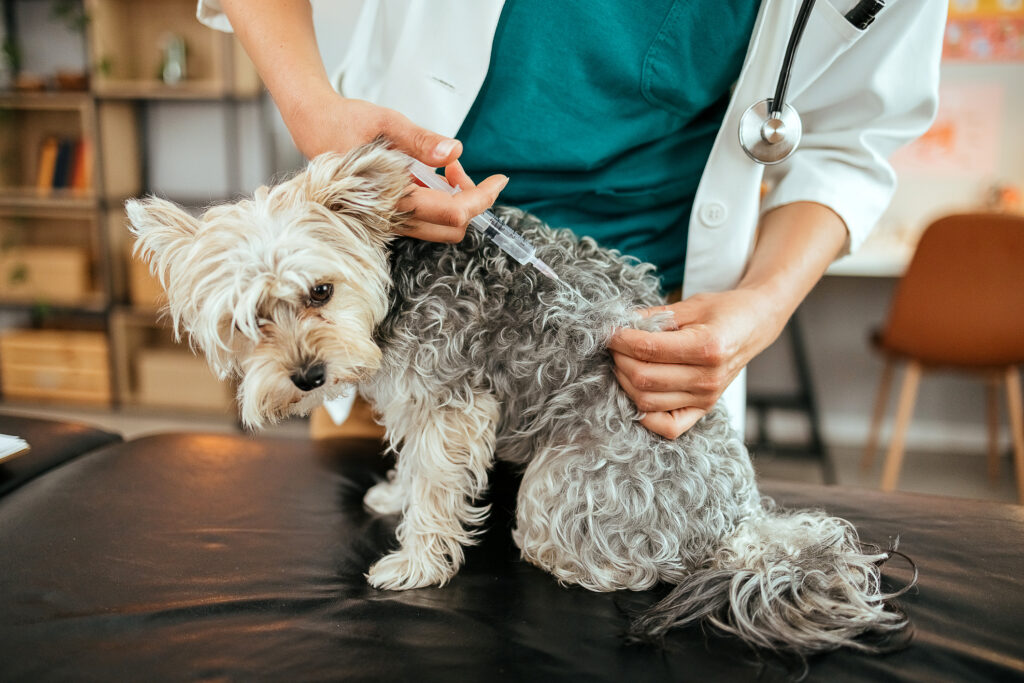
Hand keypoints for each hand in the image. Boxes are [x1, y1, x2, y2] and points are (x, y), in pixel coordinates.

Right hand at [290, 94, 507, 242]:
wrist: (312, 127)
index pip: (454, 211)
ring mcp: (389, 221)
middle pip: (452, 227)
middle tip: (458, 167)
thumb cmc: (346, 122)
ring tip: (444, 168)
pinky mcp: (387, 217)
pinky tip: (429, 175)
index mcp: (392, 198)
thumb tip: (453, 150)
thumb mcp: (385, 122)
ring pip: (440, 227)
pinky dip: (439, 201)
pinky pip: (425, 221)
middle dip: (470, 200)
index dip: (483, 196)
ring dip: (454, 201)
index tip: (499, 178)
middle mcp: (392, 218)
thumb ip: (420, 139)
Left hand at [607, 288, 783, 438]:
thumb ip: (654, 316)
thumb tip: (620, 323)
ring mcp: (706, 398)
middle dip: (619, 359)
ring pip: (646, 402)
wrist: (755, 325)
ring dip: (625, 381)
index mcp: (708, 347)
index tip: (609, 330)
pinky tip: (637, 390)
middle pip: (643, 378)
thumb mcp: (691, 304)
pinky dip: (644, 413)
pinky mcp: (703, 409)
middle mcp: (708, 378)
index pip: (648, 349)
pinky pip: (665, 426)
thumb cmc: (725, 311)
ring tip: (623, 361)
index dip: (621, 339)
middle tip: (614, 344)